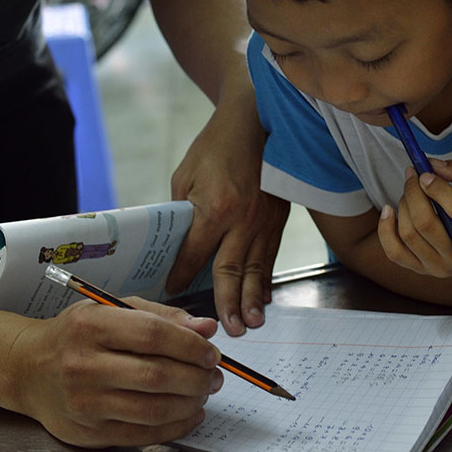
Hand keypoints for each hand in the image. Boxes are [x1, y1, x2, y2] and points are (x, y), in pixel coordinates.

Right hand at [8, 297, 223, 447]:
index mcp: (92, 326)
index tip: (211, 352)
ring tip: (202, 393)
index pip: (154, 335)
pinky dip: (174, 427)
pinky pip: (142, 435)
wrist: (28, 368)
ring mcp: (84, 403)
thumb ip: (163, 316)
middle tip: (214, 376)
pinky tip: (188, 414)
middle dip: (197, 378)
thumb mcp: (113, 309)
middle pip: (156, 376)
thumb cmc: (76, 334)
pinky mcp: (88, 433)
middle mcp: (84, 365)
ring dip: (189, 403)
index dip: (191, 345)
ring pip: (152, 409)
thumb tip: (206, 329)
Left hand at [169, 107, 288, 335]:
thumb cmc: (216, 145)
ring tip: (250, 324)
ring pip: (257, 269)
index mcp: (215, 208)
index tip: (171, 291)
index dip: (180, 276)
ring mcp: (265, 219)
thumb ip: (183, 212)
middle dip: (228, 303)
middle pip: (232, 271)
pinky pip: (271, 255)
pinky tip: (265, 298)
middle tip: (228, 332)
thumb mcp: (186, 175)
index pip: (194, 255)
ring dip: (253, 300)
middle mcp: (243, 219)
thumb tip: (179, 244)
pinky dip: (267, 279)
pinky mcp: (280, 217)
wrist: (257, 119)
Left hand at [376, 158, 451, 276]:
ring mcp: (439, 267)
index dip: (438, 190)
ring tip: (410, 191)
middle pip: (426, 223)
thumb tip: (430, 166)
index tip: (425, 173)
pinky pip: (394, 252)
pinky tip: (389, 210)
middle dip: (413, 193)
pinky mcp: (421, 269)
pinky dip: (385, 229)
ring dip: (403, 205)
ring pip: (408, 234)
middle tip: (411, 173)